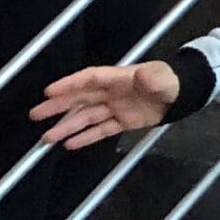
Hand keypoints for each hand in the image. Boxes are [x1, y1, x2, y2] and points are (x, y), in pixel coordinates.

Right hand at [32, 60, 179, 150]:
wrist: (182, 96)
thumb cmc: (171, 82)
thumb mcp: (164, 79)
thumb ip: (153, 78)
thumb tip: (142, 75)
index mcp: (119, 78)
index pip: (90, 79)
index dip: (70, 84)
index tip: (49, 91)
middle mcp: (112, 92)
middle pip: (81, 99)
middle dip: (58, 106)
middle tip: (36, 114)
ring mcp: (116, 108)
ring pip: (86, 117)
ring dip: (67, 127)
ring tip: (47, 138)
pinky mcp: (122, 122)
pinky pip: (100, 130)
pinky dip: (86, 137)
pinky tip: (70, 144)